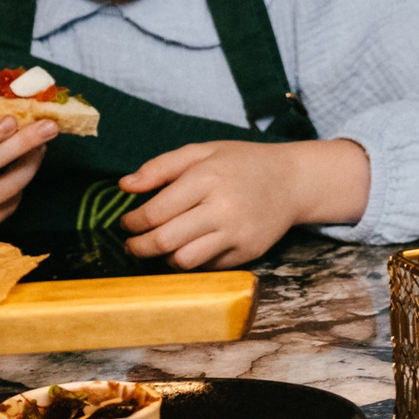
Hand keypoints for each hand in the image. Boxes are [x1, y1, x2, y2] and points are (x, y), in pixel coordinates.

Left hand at [118, 137, 369, 268]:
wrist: (294, 181)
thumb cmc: (242, 163)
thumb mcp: (204, 152)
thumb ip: (161, 166)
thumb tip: (124, 186)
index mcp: (209, 178)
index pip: (155, 212)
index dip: (132, 222)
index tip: (128, 222)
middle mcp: (224, 208)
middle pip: (164, 241)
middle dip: (138, 247)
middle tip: (132, 244)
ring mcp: (238, 233)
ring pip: (183, 261)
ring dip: (164, 258)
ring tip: (162, 246)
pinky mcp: (248, 252)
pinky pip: (207, 267)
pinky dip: (192, 260)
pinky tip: (192, 246)